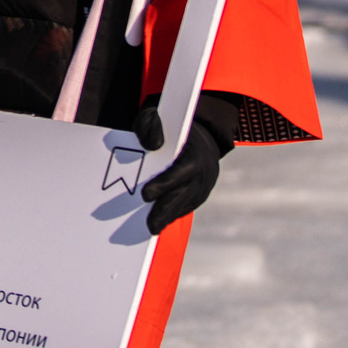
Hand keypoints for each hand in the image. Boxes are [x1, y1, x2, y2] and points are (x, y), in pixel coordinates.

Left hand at [136, 91, 239, 233]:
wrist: (201, 139)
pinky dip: (172, 216)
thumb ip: (150, 126)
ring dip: (168, 218)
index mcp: (193, 155)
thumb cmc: (173, 128)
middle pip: (182, 195)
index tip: (145, 195)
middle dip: (165, 211)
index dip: (164, 184)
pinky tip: (158, 223)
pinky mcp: (198, 197)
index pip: (179, 172)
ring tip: (151, 228)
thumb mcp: (158, 118)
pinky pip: (186, 208)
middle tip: (149, 226)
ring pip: (185, 205)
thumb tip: (150, 145)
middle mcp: (202, 175)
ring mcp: (202, 188)